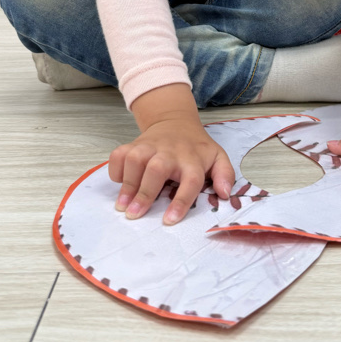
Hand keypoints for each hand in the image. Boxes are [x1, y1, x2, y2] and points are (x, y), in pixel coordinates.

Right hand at [108, 117, 234, 224]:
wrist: (175, 120)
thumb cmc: (195, 148)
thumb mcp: (217, 157)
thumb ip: (225, 175)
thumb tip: (225, 194)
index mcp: (192, 160)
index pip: (190, 180)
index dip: (181, 201)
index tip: (169, 220)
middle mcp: (170, 152)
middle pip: (157, 169)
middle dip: (145, 192)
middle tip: (134, 215)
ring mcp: (149, 146)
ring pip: (135, 159)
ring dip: (127, 183)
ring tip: (122, 206)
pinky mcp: (133, 143)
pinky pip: (119, 154)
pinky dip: (115, 169)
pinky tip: (120, 183)